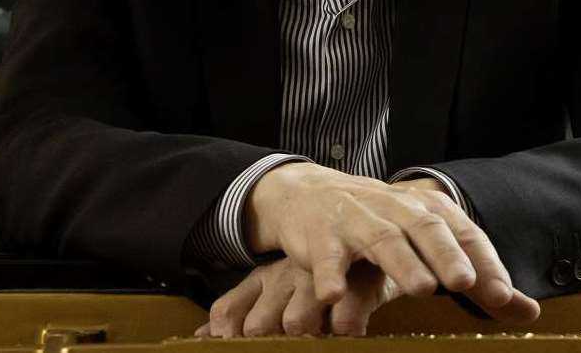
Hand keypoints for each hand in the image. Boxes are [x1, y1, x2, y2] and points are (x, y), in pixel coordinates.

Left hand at [194, 257, 398, 337]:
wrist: (378, 238)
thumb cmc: (317, 277)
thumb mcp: (274, 290)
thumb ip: (239, 311)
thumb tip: (202, 338)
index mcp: (264, 279)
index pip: (228, 313)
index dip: (226, 337)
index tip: (232, 347)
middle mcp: (286, 279)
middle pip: (259, 326)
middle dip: (267, 343)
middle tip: (284, 343)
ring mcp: (322, 281)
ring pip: (296, 323)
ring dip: (302, 337)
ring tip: (316, 337)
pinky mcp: (358, 285)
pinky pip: (343, 319)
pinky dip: (343, 331)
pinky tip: (345, 332)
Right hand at [244, 162, 539, 321]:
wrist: (309, 195)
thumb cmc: (381, 228)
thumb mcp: (428, 248)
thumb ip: (476, 279)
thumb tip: (531, 312)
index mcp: (427, 211)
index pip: (464, 233)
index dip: (485, 262)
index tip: (503, 294)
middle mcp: (396, 210)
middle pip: (426, 228)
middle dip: (446, 254)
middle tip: (464, 281)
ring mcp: (358, 220)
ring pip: (383, 238)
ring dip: (402, 261)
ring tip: (421, 287)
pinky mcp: (320, 236)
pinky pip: (326, 257)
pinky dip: (329, 274)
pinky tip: (334, 295)